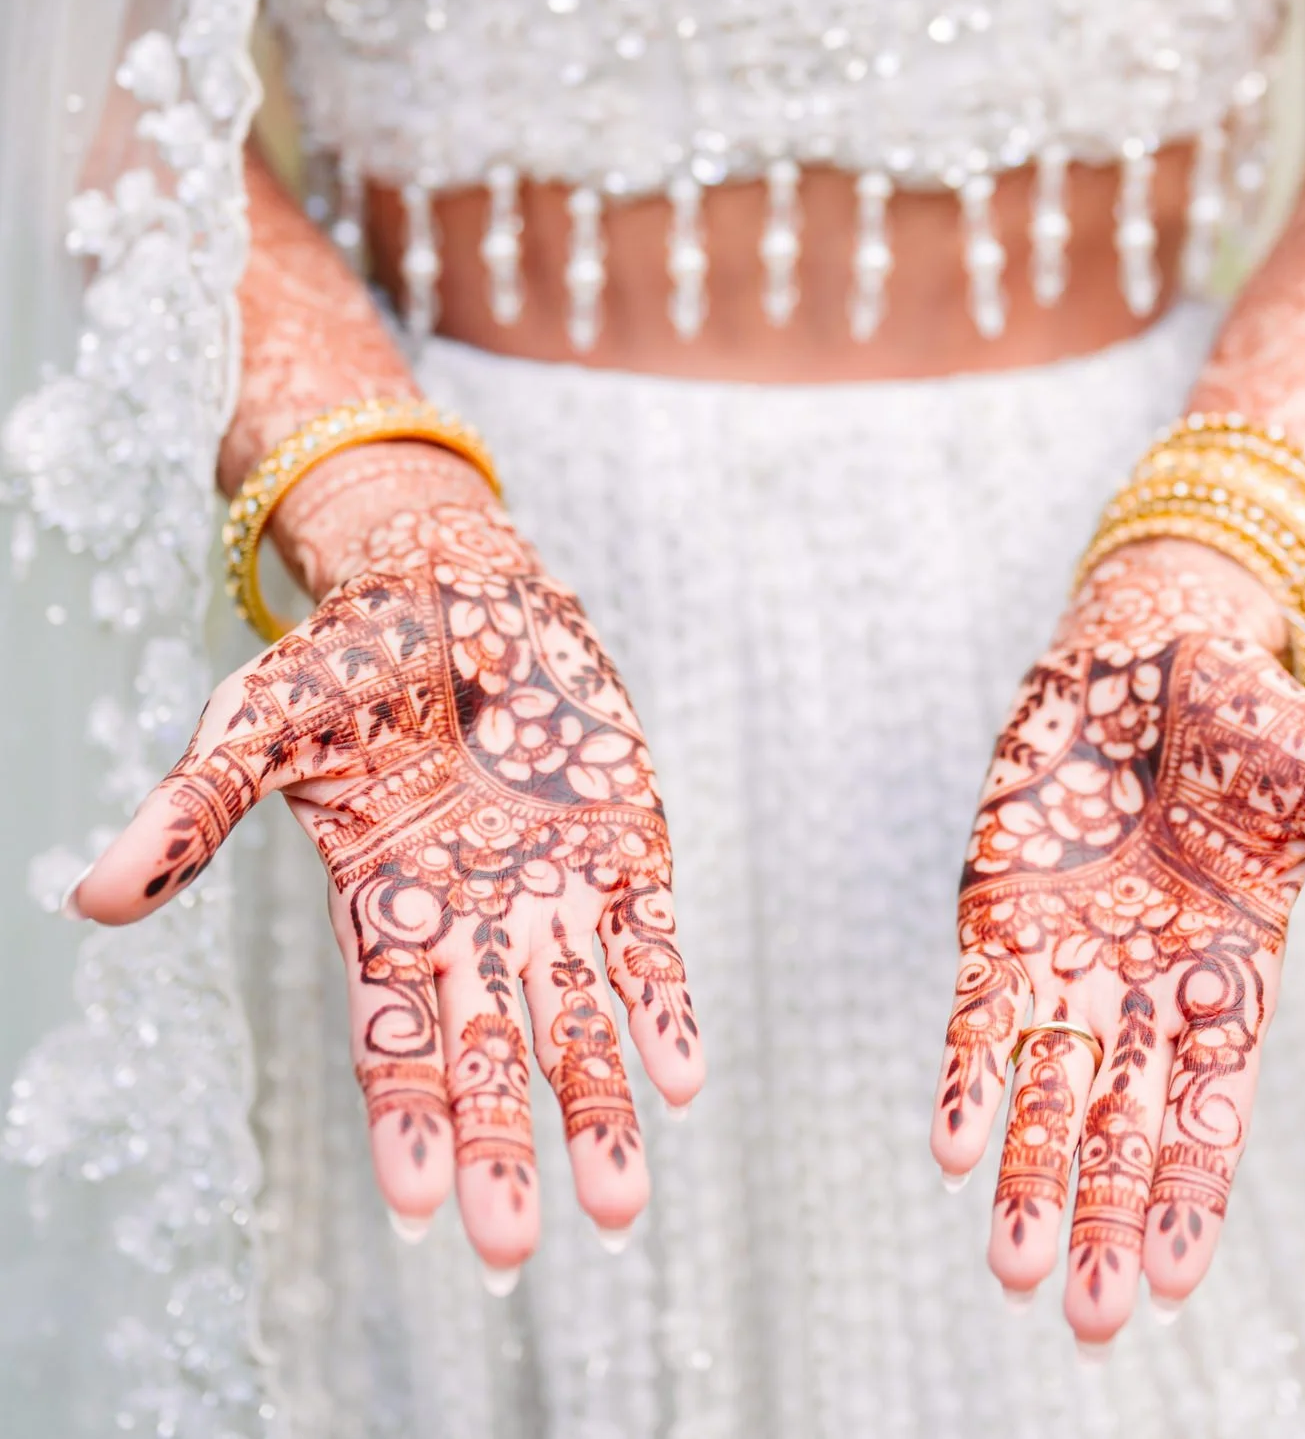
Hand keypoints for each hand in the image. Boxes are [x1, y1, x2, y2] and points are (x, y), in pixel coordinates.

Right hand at [72, 498, 702, 1274]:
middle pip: (487, 1061)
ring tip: (619, 1205)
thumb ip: (195, 809)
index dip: (407, 1123)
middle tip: (509, 1251)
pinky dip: (664, 1009)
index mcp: (380, 916)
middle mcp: (470, 929)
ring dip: (598, 1109)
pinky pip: (647, 947)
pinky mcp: (622, 851)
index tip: (419, 1207)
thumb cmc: (349, 657)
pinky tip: (683, 1080)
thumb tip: (93, 898)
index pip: (394, 1043)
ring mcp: (551, 895)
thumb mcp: (258, 724)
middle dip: (499, 1150)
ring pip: (577, 1026)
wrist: (459, 580)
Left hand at [930, 540, 1304, 1343]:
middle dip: (1106, 1213)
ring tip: (1016, 1270)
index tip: (1172, 1281)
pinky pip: (981, 1012)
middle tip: (1088, 1314)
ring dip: (1030, 1174)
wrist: (1149, 637)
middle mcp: (1147, 985)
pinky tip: (952, 1149)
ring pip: (1048, 1090)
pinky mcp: (1003, 912)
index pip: (1213, 1107)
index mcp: (1235, 975)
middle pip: (1127, 1123)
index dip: (1192, 1190)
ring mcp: (1071, 954)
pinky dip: (968, 1078)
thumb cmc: (1258, 715)